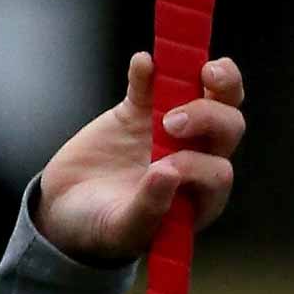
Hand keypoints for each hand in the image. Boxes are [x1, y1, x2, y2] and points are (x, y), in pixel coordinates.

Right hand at [35, 52, 245, 263]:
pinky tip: (143, 63)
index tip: (164, 168)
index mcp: (199, 195)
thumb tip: (169, 174)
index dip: (198, 166)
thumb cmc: (103, 229)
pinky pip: (153, 84)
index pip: (218, 171)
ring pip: (209, 97)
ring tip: (203, 70)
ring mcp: (170, 130)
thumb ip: (149, 208)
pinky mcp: (140, 111)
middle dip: (211, 118)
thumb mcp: (123, 230)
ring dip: (216, 81)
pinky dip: (150, 72)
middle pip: (228, 128)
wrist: (65, 209)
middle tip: (174, 122)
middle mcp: (196, 158)